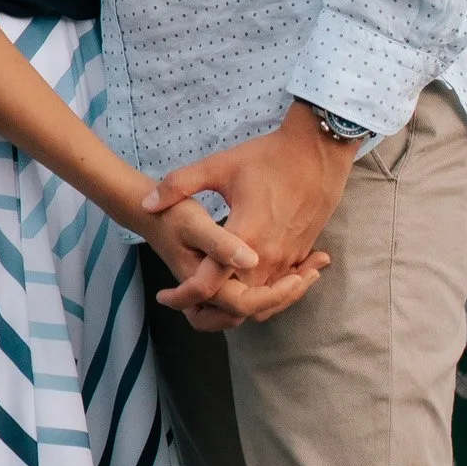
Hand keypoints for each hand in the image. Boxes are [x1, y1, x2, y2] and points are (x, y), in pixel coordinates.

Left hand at [144, 108, 357, 314]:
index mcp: (244, 237)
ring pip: (261, 305)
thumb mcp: (220, 165)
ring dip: (235, 309)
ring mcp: (287, 259)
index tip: (164, 295)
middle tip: (184, 305)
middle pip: (236, 306)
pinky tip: (242, 286)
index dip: (183, 296)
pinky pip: (279, 291)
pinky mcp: (300, 255)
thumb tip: (147, 204)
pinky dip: (259, 298)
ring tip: (208, 303)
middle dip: (209, 313)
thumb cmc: (269, 157)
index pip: (209, 285)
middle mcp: (268, 257)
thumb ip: (180, 184)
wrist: (319, 152)